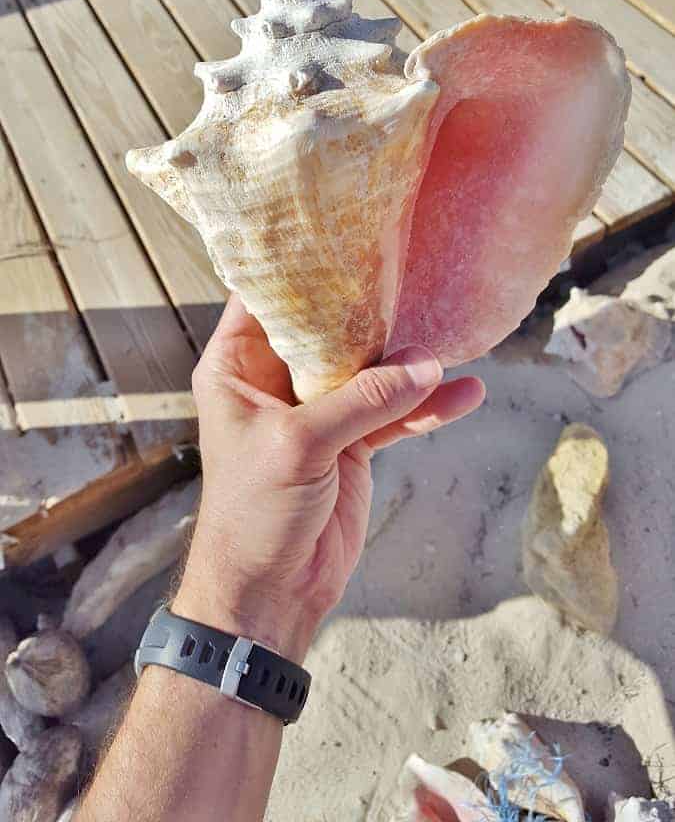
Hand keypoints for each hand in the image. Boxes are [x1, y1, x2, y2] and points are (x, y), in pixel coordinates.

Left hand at [175, 296, 484, 662]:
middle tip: (410, 267)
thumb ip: (363, 400)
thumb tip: (426, 363)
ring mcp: (318, 411)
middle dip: (367, 304)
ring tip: (449, 337)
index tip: (342, 231)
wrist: (269, 595)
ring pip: (368, 369)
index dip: (298, 266)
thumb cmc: (255, 514)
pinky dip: (428, 408)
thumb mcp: (300, 446)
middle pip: (326, 327)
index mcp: (237, 366)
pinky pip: (395, 415)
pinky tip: (468, 394)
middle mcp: (275, 380)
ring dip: (408, 359)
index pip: (265, 298)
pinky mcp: (352, 444)